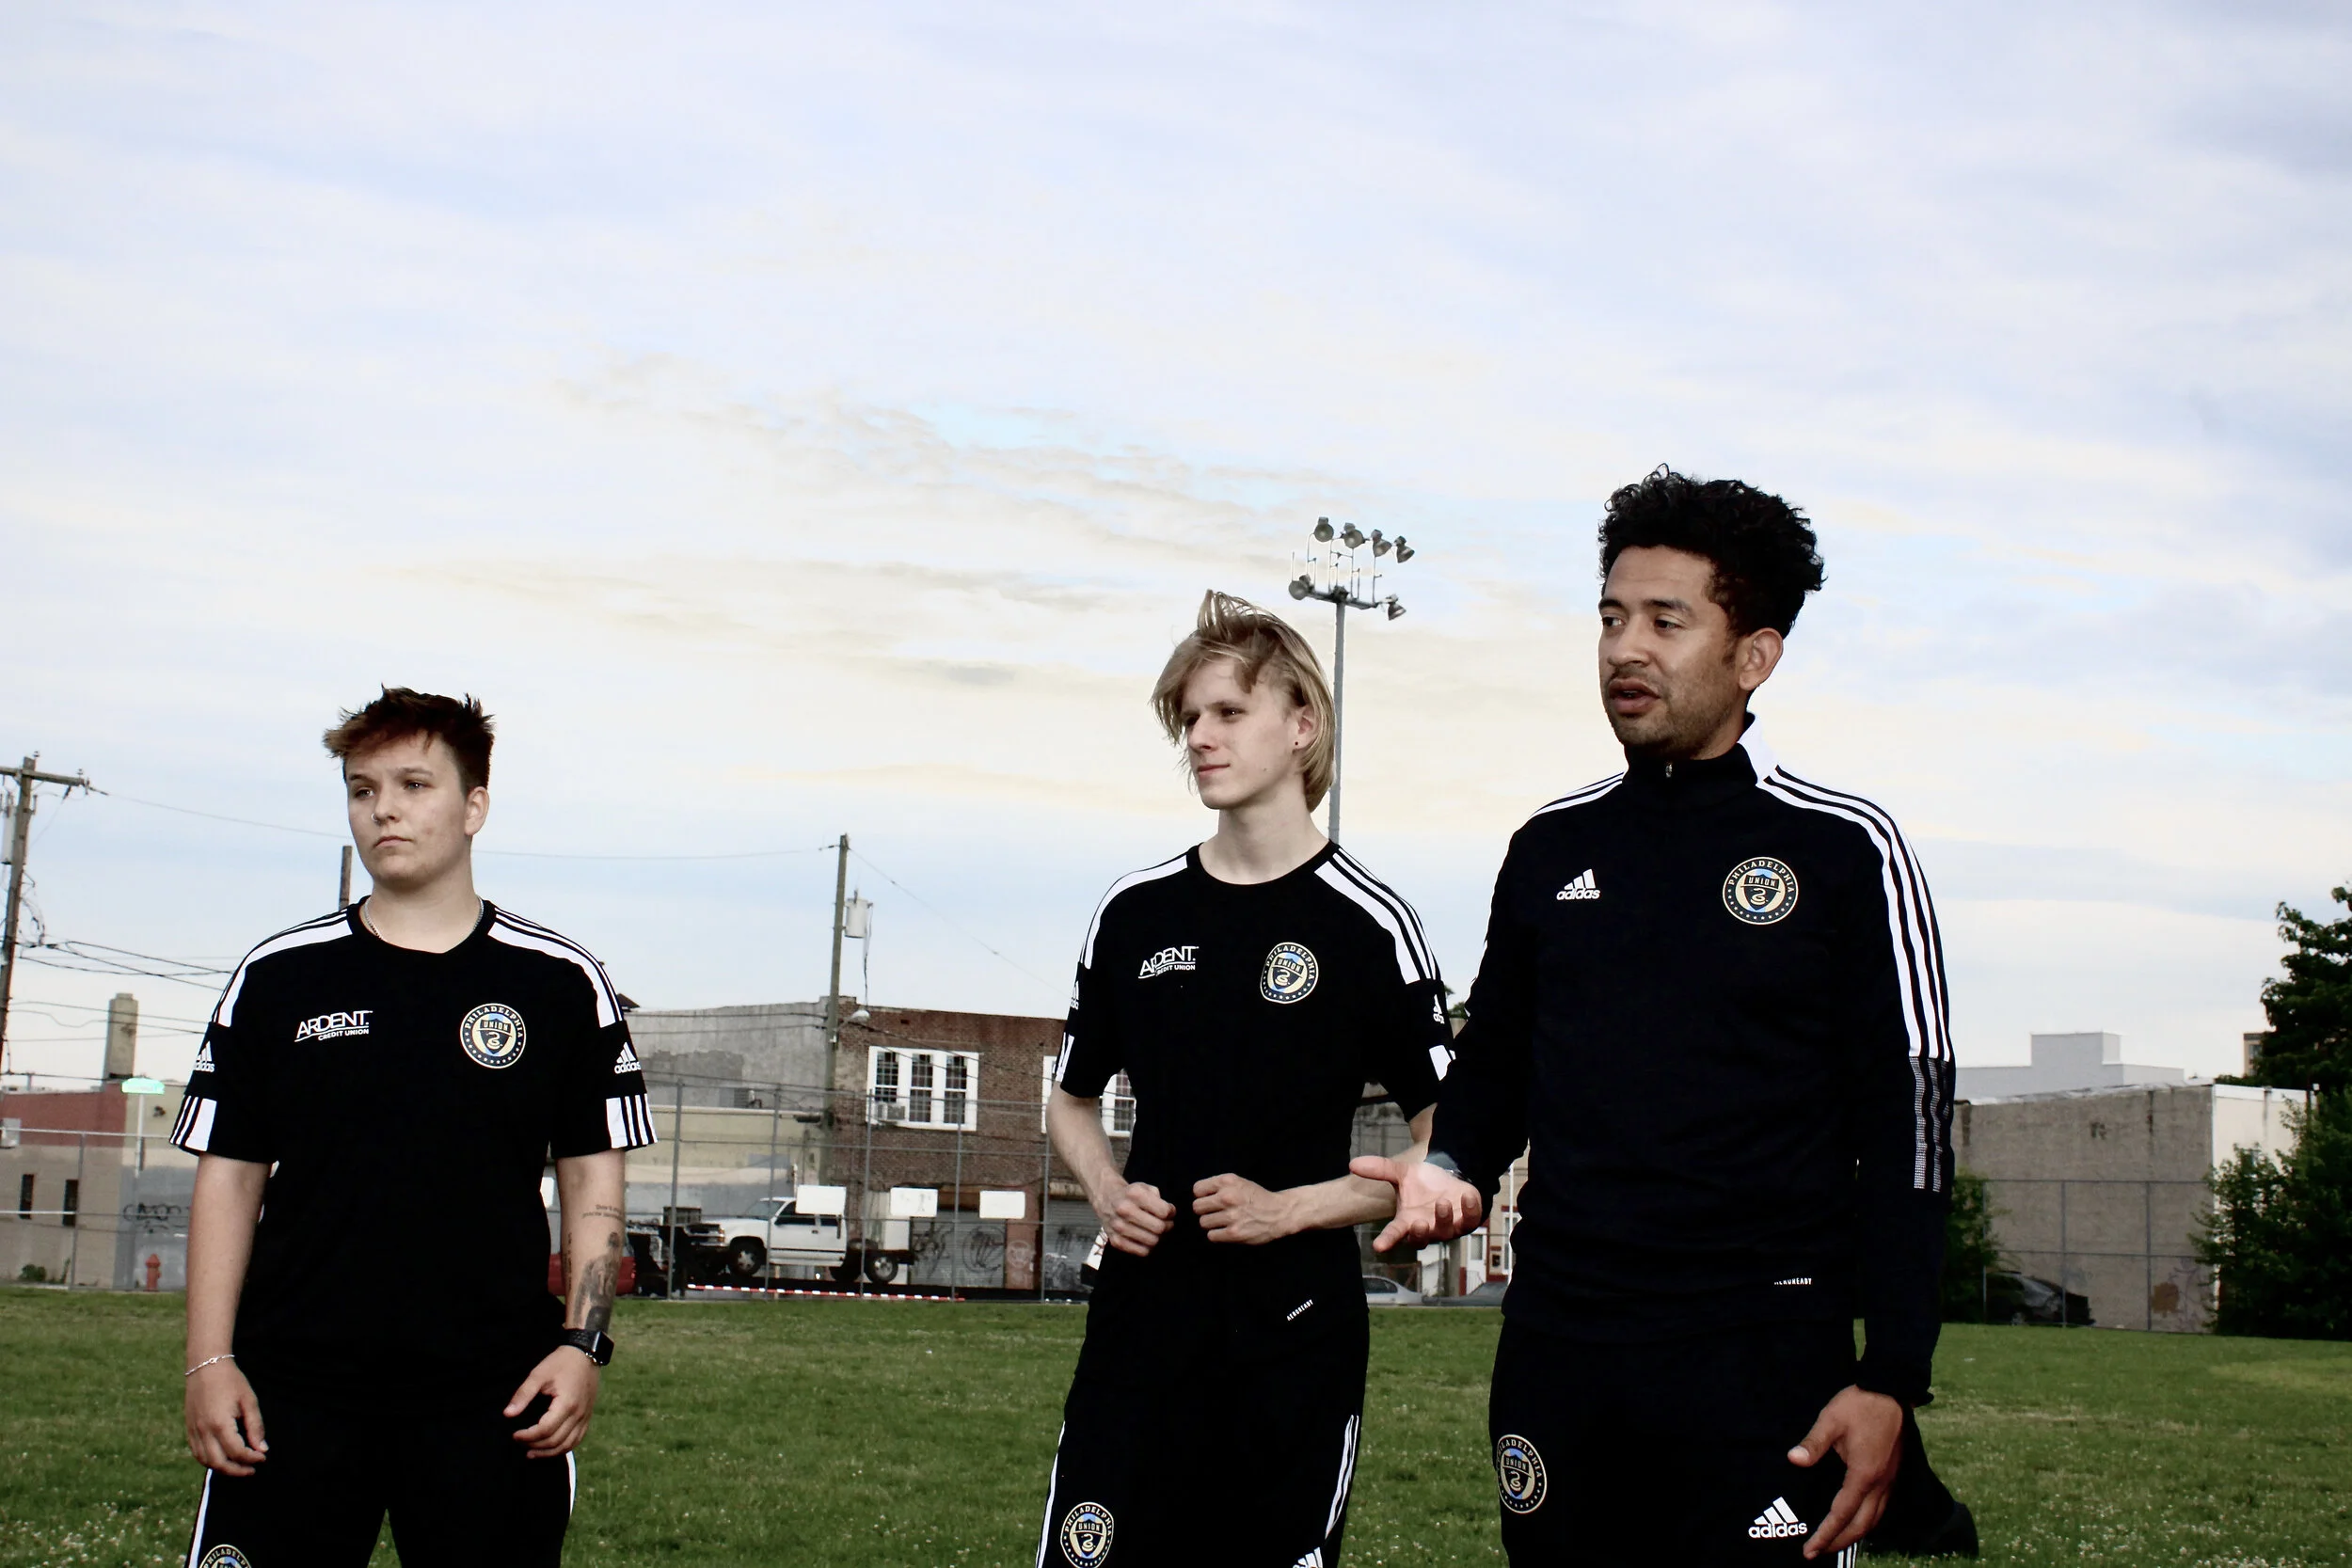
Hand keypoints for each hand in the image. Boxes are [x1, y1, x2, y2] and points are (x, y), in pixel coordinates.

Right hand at [185, 1360, 267, 1474]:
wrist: (206, 1367)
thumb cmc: (231, 1381)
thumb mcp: (249, 1401)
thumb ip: (256, 1427)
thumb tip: (262, 1449)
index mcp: (220, 1424)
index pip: (237, 1452)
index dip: (252, 1458)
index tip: (263, 1457)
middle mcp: (203, 1431)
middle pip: (219, 1463)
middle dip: (237, 1470)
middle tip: (252, 1469)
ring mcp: (193, 1431)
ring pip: (206, 1462)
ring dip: (223, 1469)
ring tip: (239, 1466)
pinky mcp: (189, 1429)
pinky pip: (197, 1453)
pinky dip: (210, 1461)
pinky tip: (223, 1458)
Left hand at [507, 1347, 601, 1457]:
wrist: (586, 1354)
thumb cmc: (561, 1362)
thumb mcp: (539, 1374)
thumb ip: (523, 1394)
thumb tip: (508, 1414)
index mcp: (566, 1404)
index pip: (545, 1430)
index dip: (527, 1436)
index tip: (514, 1434)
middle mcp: (578, 1414)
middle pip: (555, 1441)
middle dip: (534, 1445)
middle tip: (519, 1441)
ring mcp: (584, 1417)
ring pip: (567, 1445)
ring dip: (548, 1452)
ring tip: (531, 1453)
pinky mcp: (587, 1417)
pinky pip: (577, 1440)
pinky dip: (563, 1448)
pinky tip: (550, 1448)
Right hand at [1093, 1180, 1174, 1256]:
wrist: (1106, 1199)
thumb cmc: (1130, 1195)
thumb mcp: (1144, 1187)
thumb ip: (1159, 1198)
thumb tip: (1168, 1215)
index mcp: (1134, 1194)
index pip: (1164, 1211)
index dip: (1171, 1212)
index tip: (1169, 1212)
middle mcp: (1124, 1210)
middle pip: (1159, 1228)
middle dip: (1168, 1226)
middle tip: (1166, 1223)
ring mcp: (1119, 1227)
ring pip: (1152, 1241)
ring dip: (1159, 1237)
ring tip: (1156, 1230)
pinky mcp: (1116, 1241)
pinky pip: (1142, 1251)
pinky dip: (1148, 1246)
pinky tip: (1146, 1238)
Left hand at [1192, 1174, 1297, 1244]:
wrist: (1279, 1213)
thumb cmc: (1256, 1197)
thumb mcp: (1239, 1182)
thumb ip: (1219, 1186)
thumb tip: (1197, 1196)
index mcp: (1227, 1182)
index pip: (1197, 1189)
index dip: (1203, 1196)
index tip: (1211, 1199)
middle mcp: (1228, 1197)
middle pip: (1197, 1207)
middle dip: (1204, 1210)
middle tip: (1215, 1212)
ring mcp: (1231, 1216)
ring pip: (1203, 1222)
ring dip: (1211, 1223)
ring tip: (1223, 1222)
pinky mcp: (1234, 1233)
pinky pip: (1211, 1236)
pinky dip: (1217, 1235)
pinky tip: (1227, 1230)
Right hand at [1354, 1155, 1482, 1251]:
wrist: (1450, 1177)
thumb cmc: (1423, 1183)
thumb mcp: (1402, 1173)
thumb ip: (1380, 1169)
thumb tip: (1352, 1163)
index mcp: (1408, 1220)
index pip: (1394, 1233)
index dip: (1387, 1240)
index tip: (1378, 1246)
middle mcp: (1427, 1228)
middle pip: (1421, 1240)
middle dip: (1420, 1234)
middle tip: (1419, 1223)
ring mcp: (1449, 1227)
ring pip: (1446, 1232)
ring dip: (1444, 1219)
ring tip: (1441, 1202)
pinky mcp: (1468, 1220)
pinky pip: (1471, 1221)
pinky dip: (1470, 1210)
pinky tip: (1467, 1196)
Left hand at [1788, 1384, 1903, 1557]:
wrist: (1891, 1391)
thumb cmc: (1859, 1404)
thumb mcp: (1830, 1420)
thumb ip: (1812, 1443)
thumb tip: (1793, 1460)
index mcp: (1864, 1474)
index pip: (1842, 1514)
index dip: (1825, 1534)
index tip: (1810, 1549)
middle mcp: (1880, 1483)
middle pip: (1860, 1525)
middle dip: (1838, 1542)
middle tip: (1817, 1552)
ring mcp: (1888, 1480)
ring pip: (1874, 1519)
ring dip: (1854, 1535)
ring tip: (1834, 1543)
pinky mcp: (1891, 1475)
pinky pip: (1880, 1508)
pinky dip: (1866, 1522)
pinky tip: (1855, 1520)